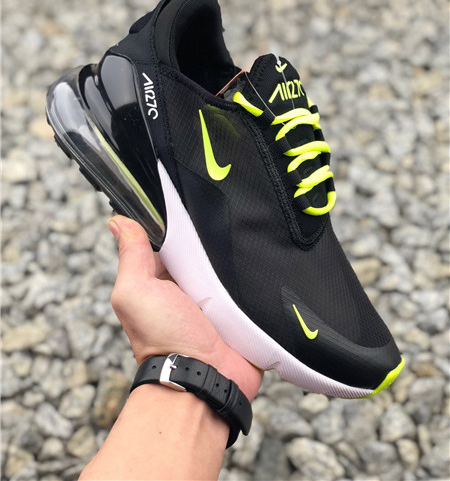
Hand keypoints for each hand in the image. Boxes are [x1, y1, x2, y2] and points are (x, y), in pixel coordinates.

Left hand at [108, 215, 262, 400]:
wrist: (204, 381)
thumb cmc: (164, 339)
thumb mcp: (136, 292)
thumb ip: (130, 257)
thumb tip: (117, 221)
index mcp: (161, 282)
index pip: (171, 243)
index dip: (178, 226)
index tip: (190, 206)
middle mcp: (188, 291)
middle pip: (203, 252)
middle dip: (211, 240)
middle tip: (224, 222)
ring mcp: (217, 302)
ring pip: (229, 267)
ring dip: (236, 258)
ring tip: (246, 239)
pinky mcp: (242, 312)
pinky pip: (251, 286)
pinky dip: (255, 277)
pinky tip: (261, 262)